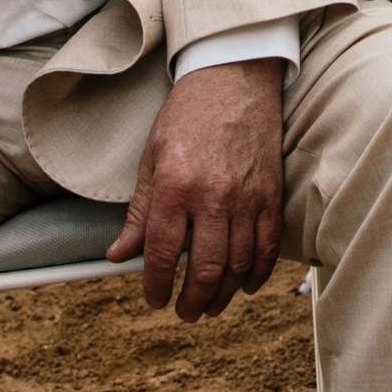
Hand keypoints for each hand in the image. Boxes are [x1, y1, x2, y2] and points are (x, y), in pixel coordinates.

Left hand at [107, 57, 283, 322]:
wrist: (234, 78)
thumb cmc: (188, 114)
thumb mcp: (151, 158)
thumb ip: (140, 211)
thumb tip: (119, 254)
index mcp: (175, 187)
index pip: (162, 253)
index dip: (156, 285)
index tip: (154, 299)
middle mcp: (213, 197)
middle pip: (205, 269)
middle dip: (192, 301)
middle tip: (185, 312)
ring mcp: (247, 197)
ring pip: (238, 264)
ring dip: (223, 294)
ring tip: (211, 306)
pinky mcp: (271, 194)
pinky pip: (267, 245)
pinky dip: (258, 272)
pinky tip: (245, 284)